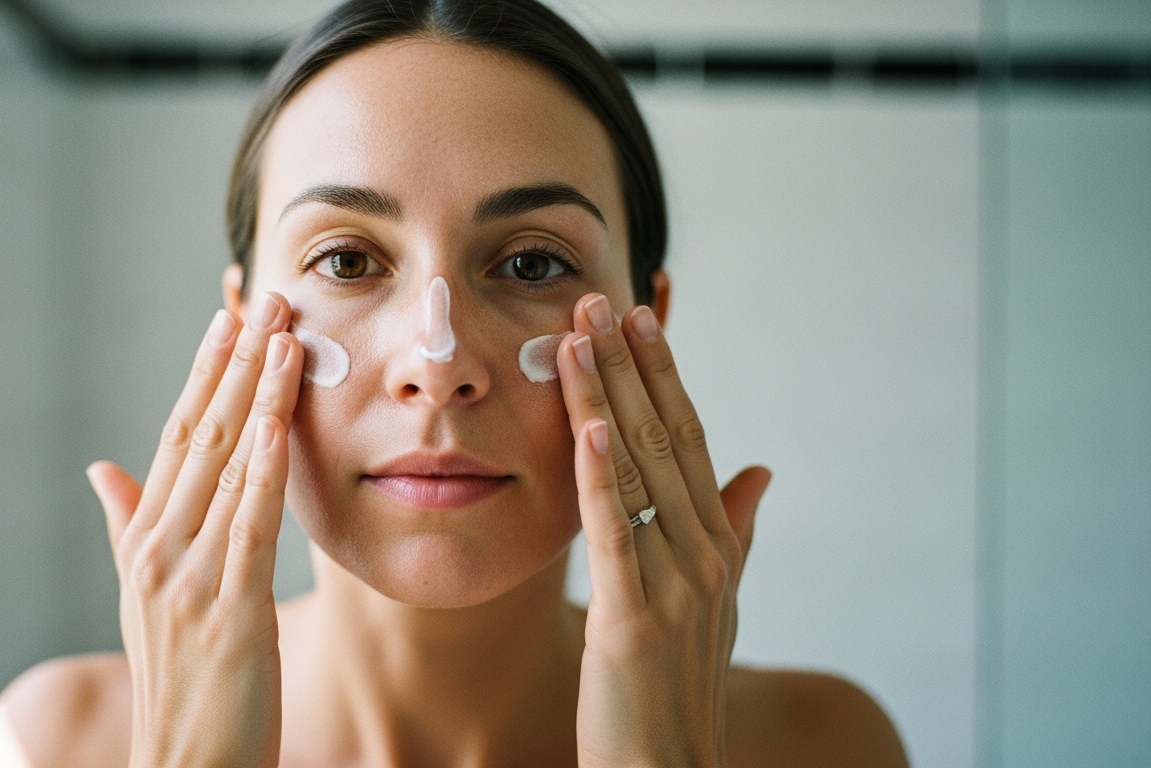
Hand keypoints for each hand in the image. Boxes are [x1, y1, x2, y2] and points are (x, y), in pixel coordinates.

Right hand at [85, 292, 301, 767]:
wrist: (186, 767)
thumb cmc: (180, 683)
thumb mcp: (145, 597)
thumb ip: (125, 525)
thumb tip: (100, 466)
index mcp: (144, 541)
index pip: (178, 436)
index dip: (204, 373)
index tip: (229, 316)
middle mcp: (158, 549)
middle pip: (202, 435)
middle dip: (236, 362)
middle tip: (266, 297)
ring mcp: (188, 579)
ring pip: (227, 466)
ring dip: (257, 394)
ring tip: (285, 333)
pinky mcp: (227, 611)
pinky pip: (248, 525)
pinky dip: (263, 468)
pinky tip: (279, 420)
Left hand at [561, 293, 771, 767]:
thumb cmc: (677, 685)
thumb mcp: (716, 601)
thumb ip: (737, 531)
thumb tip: (761, 470)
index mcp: (718, 543)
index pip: (689, 438)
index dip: (665, 375)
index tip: (641, 317)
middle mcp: (705, 552)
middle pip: (665, 438)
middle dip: (631, 365)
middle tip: (600, 299)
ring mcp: (676, 583)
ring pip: (638, 470)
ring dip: (606, 395)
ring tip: (576, 334)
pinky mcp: (634, 617)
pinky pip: (614, 531)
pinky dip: (601, 474)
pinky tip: (587, 422)